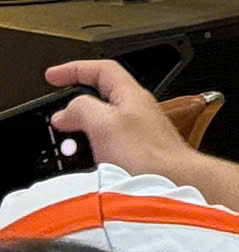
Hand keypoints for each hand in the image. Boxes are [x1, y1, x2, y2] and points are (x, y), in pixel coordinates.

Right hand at [44, 58, 197, 180]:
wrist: (173, 182)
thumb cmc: (149, 153)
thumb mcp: (106, 124)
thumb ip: (83, 109)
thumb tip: (65, 111)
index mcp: (130, 95)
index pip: (102, 70)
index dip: (75, 69)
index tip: (53, 75)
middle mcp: (134, 111)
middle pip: (98, 97)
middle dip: (74, 106)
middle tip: (56, 117)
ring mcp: (134, 133)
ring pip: (99, 123)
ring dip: (80, 131)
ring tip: (67, 143)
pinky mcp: (131, 153)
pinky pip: (103, 144)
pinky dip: (88, 149)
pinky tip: (83, 161)